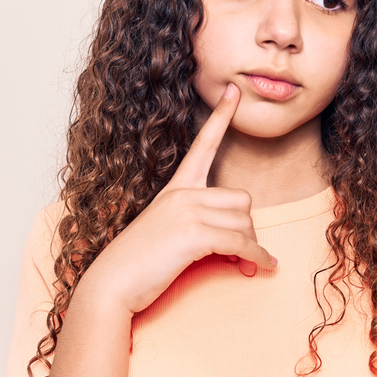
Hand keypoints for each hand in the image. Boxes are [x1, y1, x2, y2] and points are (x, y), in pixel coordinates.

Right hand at [79, 83, 276, 315]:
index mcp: (176, 188)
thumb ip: (196, 224)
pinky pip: (242, 243)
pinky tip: (264, 267)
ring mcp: (187, 211)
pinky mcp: (194, 233)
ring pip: (244, 222)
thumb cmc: (139, 263)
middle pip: (242, 199)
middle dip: (247, 229)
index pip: (204, 145)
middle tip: (244, 254)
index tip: (233, 91)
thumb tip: (237, 242)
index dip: (221, 117)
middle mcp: (183, 193)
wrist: (112, 285)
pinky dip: (258, 257)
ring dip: (251, 247)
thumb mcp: (167, 233)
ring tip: (243, 266)